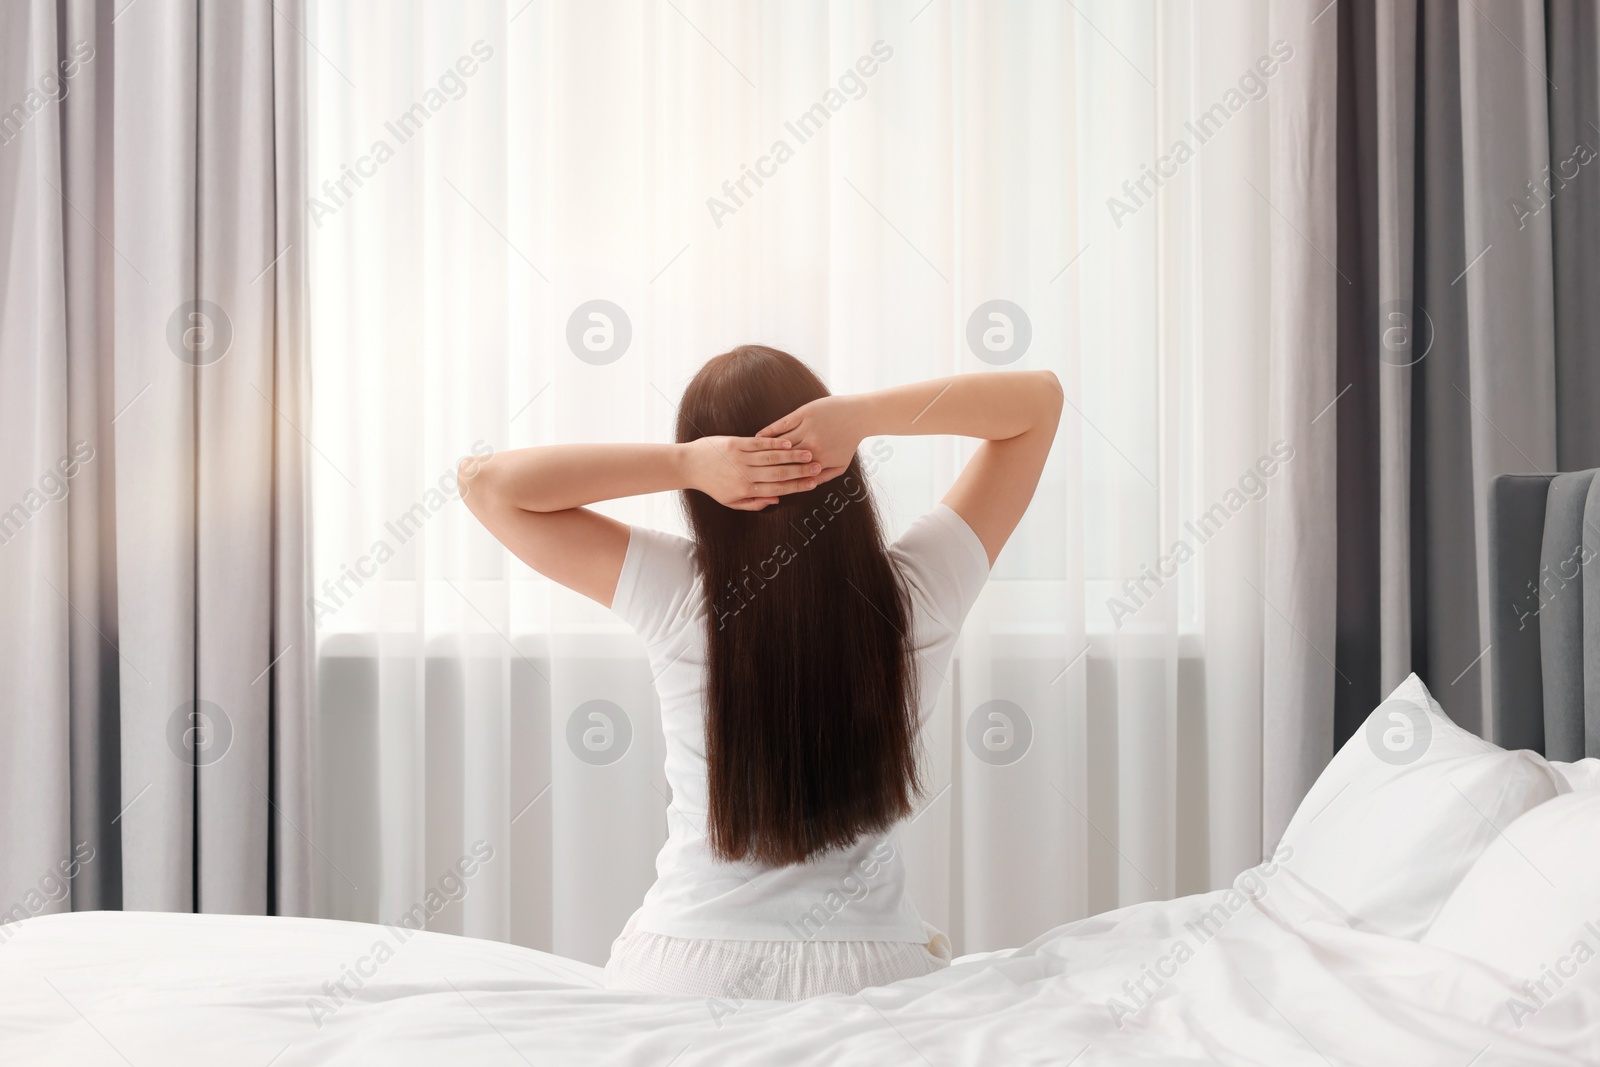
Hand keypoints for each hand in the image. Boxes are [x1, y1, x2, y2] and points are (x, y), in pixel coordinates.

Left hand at [684, 436, 822, 510]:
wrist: (689, 465)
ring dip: (792, 456)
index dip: (797, 486)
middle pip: (778, 473)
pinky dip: (775, 443)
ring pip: (772, 457)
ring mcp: (741, 458)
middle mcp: (745, 475)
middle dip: (800, 471)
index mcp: (746, 490)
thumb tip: (776, 501)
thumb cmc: (711, 485)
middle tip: (817, 468)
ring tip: (809, 454)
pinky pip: (759, 444)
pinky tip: (788, 442)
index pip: (777, 489)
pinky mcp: (736, 444)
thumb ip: (754, 502)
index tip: (812, 483)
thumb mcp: (731, 501)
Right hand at [756, 395, 863, 483]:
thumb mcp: (840, 466)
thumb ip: (822, 478)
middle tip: (752, 470)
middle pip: (783, 459)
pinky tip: (758, 437)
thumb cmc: (849, 442)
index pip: (793, 473)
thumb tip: (805, 487)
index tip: (765, 482)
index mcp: (818, 461)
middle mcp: (811, 446)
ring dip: (764, 449)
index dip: (778, 478)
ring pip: (780, 443)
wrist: (858, 415)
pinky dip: (768, 432)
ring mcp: (806, 429)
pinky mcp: (803, 414)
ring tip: (750, 456)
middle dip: (767, 465)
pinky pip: (781, 424)